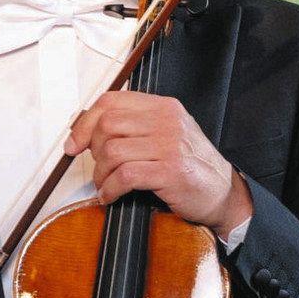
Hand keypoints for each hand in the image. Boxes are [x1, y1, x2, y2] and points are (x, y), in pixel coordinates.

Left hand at [65, 92, 251, 237]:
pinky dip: (110, 189)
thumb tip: (84, 128)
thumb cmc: (190, 166)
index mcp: (163, 107)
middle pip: (107, 125)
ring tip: (105, 185)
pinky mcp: (170, 171)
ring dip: (101, 174)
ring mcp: (170, 145)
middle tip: (99, 168)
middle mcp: (166, 120)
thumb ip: (133, 127)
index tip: (74, 143)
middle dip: (94, 151)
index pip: (112, 101)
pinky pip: (124, 176)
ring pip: (112, 152)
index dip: (85, 123)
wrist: (224, 192)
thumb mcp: (165, 134)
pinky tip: (111, 196)